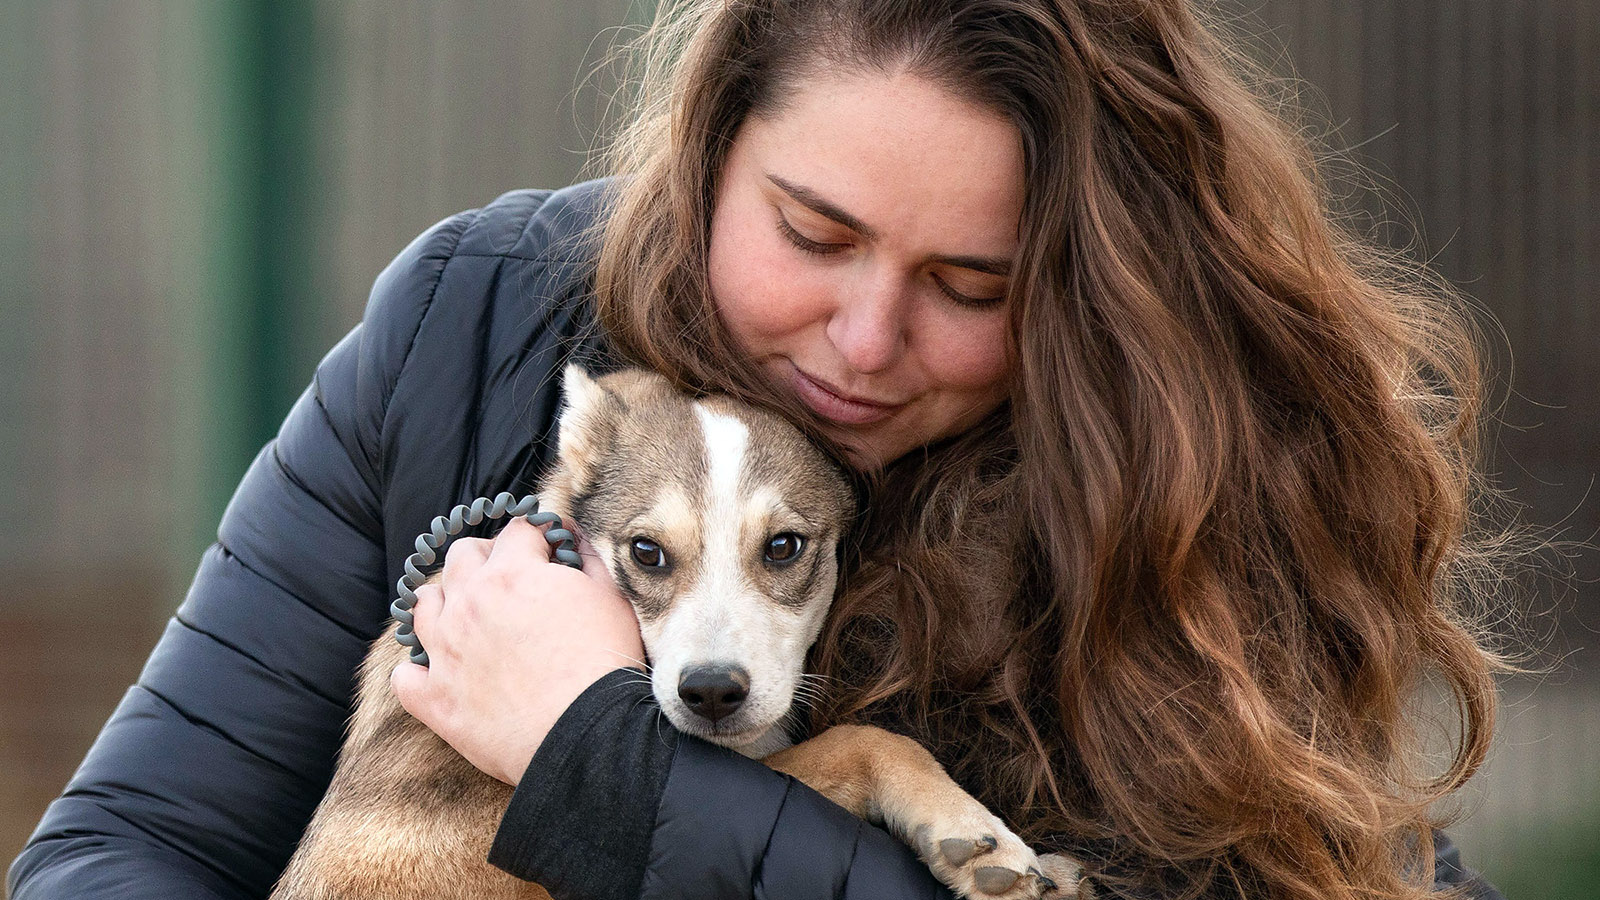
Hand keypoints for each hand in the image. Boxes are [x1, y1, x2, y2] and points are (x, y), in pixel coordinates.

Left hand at [390, 514, 644, 785]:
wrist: (587, 735)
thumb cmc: (604, 664)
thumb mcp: (609, 598)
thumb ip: (587, 558)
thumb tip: (572, 537)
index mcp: (512, 573)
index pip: (517, 531)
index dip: (536, 537)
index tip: (547, 551)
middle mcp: (469, 603)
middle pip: (461, 556)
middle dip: (485, 558)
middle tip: (509, 580)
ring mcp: (445, 651)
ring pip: (422, 606)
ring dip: (444, 603)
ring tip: (467, 619)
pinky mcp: (435, 698)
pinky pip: (405, 676)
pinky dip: (419, 673)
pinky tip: (441, 674)